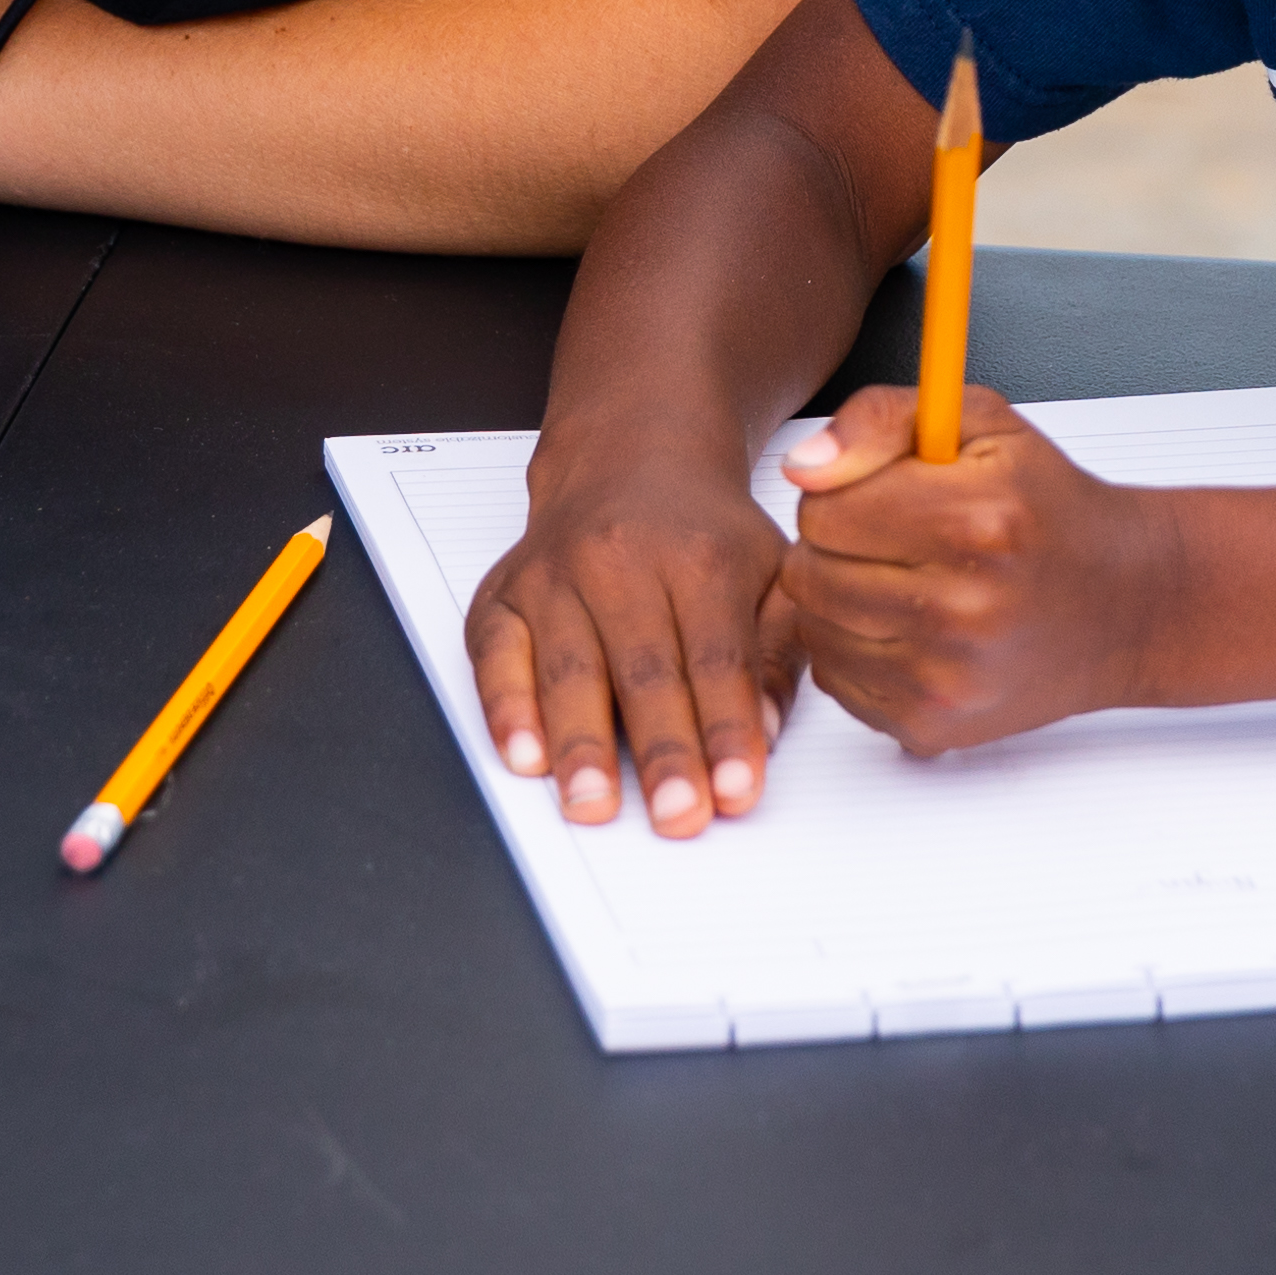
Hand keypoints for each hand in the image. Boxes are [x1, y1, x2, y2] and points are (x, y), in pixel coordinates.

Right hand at [466, 433, 793, 834]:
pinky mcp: (504, 594)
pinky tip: (524, 756)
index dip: (727, 729)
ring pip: (570, 671)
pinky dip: (506, 709)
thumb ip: (778, 653)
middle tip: (676, 817)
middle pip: (644, 672)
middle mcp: (620, 562)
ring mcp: (554, 576)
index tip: (737, 792)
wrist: (630, 457)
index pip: (717, 659)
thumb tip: (765, 732)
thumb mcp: (773, 572)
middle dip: (662, 752)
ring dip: (582, 746)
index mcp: (700, 557)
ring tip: (594, 806)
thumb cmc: (704, 532)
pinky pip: (496, 656)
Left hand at [770, 387, 1190, 754]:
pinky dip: (856, 652)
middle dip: (832, 548)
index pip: (822, 511)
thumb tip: (803, 465)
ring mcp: (947, 678)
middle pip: (808, 575)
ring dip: (837, 601)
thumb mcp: (980, 423)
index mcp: (974, 521)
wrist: (1126, 604)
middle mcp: (963, 608)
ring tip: (898, 580)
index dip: (837, 494)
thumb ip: (880, 419)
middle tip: (885, 539)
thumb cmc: (1048, 510)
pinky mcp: (935, 726)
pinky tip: (909, 629)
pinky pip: (835, 682)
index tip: (875, 495)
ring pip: (814, 631)